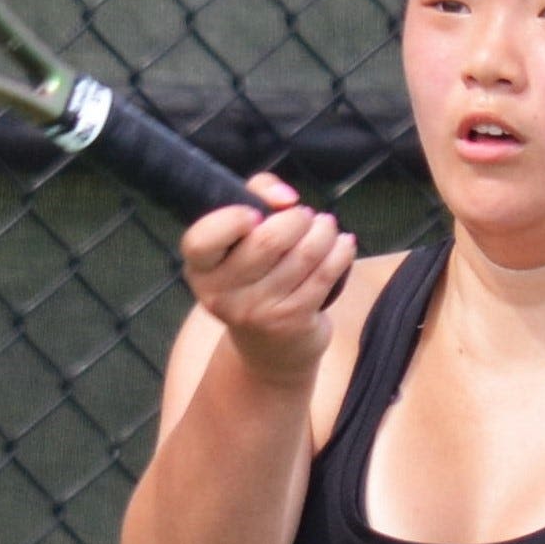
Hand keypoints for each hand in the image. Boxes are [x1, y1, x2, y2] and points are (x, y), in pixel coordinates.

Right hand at [180, 173, 355, 384]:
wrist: (270, 348)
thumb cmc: (255, 274)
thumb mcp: (240, 237)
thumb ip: (255, 195)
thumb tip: (286, 197)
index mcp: (200, 269)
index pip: (201, 240)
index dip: (231, 220)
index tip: (256, 213)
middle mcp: (222, 294)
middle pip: (267, 241)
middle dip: (297, 218)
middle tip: (305, 216)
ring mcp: (257, 312)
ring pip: (304, 255)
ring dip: (324, 231)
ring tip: (326, 226)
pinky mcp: (291, 321)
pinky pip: (325, 274)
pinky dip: (341, 252)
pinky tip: (344, 243)